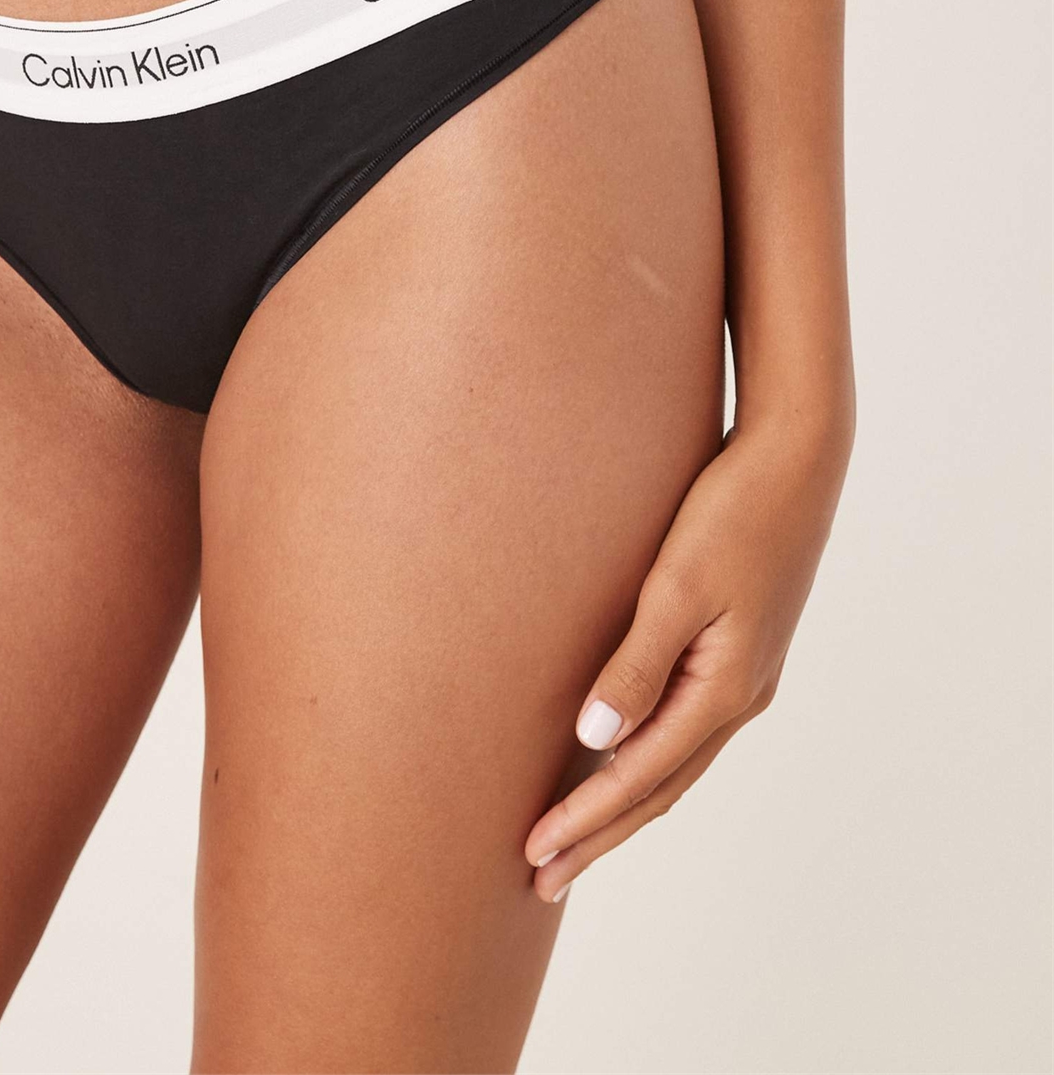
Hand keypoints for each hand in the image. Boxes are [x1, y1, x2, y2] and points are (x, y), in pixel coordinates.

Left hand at [525, 407, 852, 901]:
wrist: (799, 457)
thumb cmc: (734, 510)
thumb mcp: (678, 585)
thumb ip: (637, 664)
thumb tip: (595, 741)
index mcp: (725, 688)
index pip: (640, 777)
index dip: (586, 820)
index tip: (535, 856)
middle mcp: (739, 695)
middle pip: (659, 786)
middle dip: (600, 833)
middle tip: (542, 877)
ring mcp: (744, 675)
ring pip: (674, 762)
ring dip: (622, 803)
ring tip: (574, 837)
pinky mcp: (738, 648)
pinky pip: (684, 727)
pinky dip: (645, 760)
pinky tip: (618, 758)